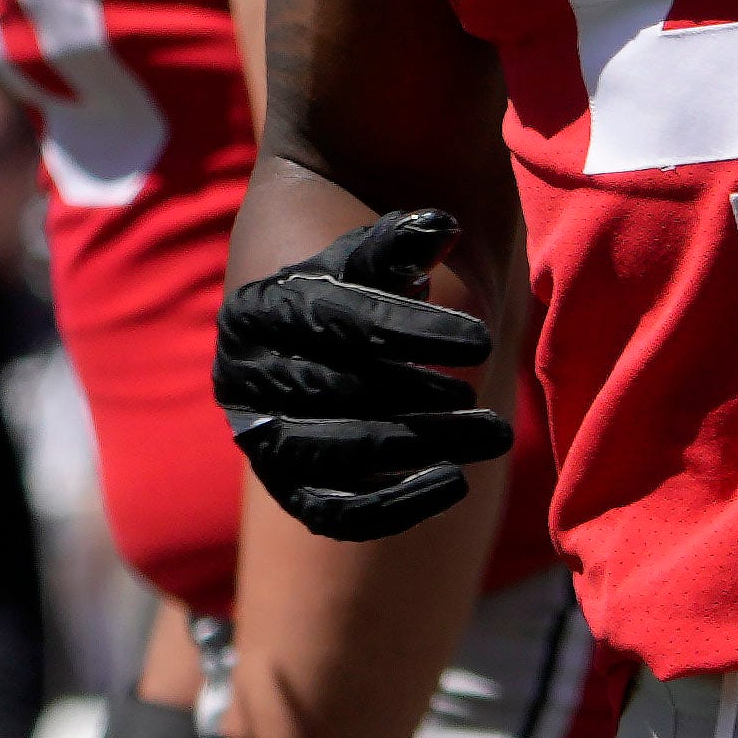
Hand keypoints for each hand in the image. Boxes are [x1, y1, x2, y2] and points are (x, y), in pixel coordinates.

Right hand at [215, 212, 510, 539]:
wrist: (319, 340)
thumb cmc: (355, 287)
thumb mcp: (373, 257)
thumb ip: (402, 243)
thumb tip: (441, 226)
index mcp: (259, 308)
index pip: (335, 319)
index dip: (410, 329)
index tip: (484, 339)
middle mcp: (245, 376)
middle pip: (335, 392)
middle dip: (423, 397)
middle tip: (493, 405)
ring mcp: (260, 437)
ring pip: (333, 455)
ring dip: (417, 448)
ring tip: (489, 437)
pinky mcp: (284, 486)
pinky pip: (331, 512)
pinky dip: (391, 505)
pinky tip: (453, 482)